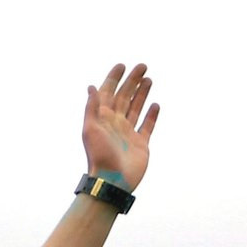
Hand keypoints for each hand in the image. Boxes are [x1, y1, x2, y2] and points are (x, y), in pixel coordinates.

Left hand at [82, 62, 157, 188]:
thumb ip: (92, 108)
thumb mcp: (91, 129)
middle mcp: (115, 123)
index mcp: (102, 119)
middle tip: (142, 65)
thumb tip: (92, 86)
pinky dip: (151, 115)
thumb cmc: (99, 155)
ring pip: (135, 108)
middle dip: (132, 81)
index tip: (122, 65)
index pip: (108, 93)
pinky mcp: (141, 144)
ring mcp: (128, 133)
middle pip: (124, 97)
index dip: (114, 79)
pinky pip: (147, 126)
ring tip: (148, 79)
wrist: (112, 180)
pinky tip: (155, 104)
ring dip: (141, 93)